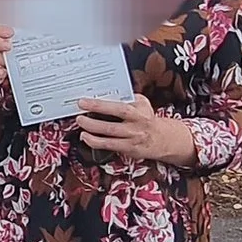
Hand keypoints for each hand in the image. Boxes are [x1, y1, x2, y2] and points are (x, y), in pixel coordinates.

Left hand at [74, 96, 197, 169]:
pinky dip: (95, 142)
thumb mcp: (141, 103)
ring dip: (92, 131)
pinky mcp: (129, 149)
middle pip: (112, 123)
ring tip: (81, 125)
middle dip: (92, 119)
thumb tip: (103, 93)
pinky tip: (87, 138)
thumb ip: (125, 98)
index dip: (99, 105)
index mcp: (138, 109)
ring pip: (109, 136)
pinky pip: (109, 146)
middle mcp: (136, 124)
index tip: (84, 101)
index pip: (117, 106)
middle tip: (79, 115)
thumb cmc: (146, 118)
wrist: (162, 138)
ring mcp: (133, 137)